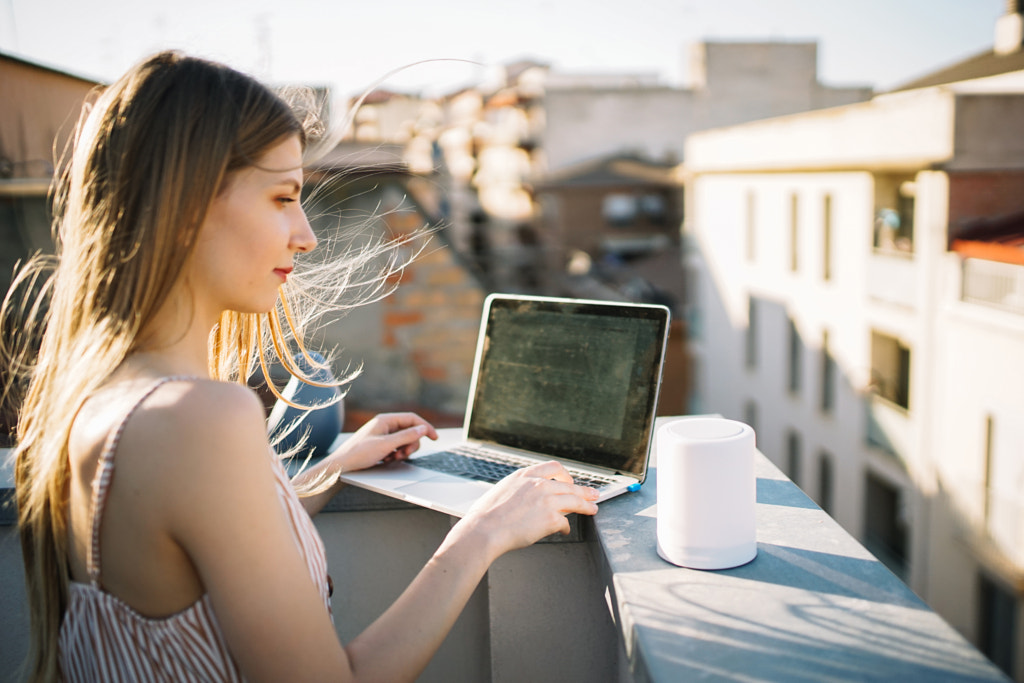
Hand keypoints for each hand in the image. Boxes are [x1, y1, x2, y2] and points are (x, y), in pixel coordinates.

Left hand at [331, 412, 437, 473]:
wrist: (342, 466)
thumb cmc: (359, 454)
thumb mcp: (386, 445)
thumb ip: (406, 436)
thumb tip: (423, 429)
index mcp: (385, 420)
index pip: (412, 418)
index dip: (425, 427)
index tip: (435, 438)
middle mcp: (385, 425)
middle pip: (410, 431)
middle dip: (411, 444)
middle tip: (404, 454)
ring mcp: (383, 435)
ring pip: (404, 441)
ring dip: (403, 450)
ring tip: (393, 458)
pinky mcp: (381, 445)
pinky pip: (396, 448)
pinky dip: (396, 455)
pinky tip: (387, 460)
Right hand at [455, 460, 599, 560]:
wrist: (484, 530)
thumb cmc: (486, 515)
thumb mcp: (503, 490)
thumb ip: (520, 490)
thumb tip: (530, 499)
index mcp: (525, 475)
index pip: (554, 467)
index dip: (566, 476)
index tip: (570, 482)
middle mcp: (539, 484)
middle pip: (570, 485)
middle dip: (584, 491)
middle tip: (593, 494)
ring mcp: (547, 500)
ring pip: (575, 501)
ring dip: (586, 506)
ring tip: (593, 509)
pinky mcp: (551, 518)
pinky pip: (564, 522)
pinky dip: (565, 527)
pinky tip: (564, 530)